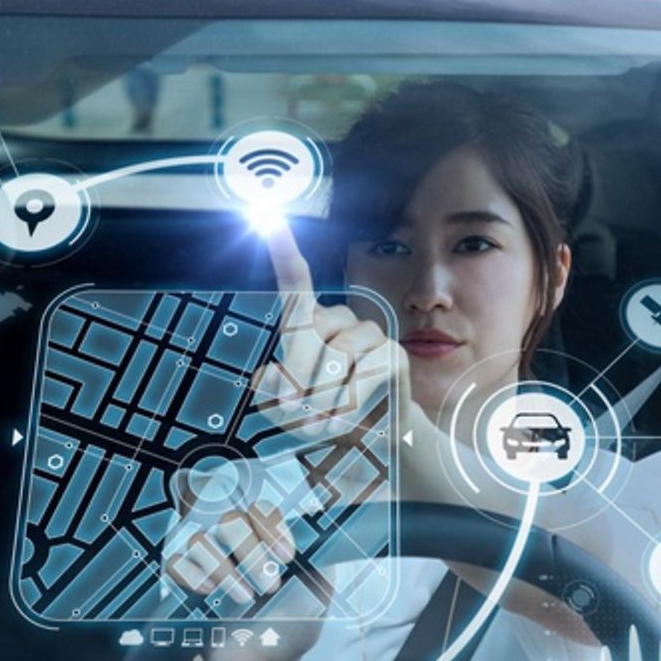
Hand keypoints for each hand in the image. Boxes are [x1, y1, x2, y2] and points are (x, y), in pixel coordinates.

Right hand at [163, 485, 323, 660]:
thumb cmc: (289, 636)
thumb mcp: (315, 605)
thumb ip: (320, 571)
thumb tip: (322, 536)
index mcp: (270, 543)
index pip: (263, 511)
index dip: (271, 527)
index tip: (285, 557)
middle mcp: (239, 546)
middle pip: (231, 520)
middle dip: (250, 551)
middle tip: (267, 587)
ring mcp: (211, 563)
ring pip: (201, 539)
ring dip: (221, 567)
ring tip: (241, 598)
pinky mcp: (187, 583)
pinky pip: (176, 562)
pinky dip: (190, 573)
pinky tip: (207, 593)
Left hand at [254, 217, 409, 443]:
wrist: (374, 440)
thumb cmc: (325, 416)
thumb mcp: (287, 411)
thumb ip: (270, 393)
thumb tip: (267, 374)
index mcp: (309, 324)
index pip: (295, 284)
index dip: (283, 252)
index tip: (269, 220)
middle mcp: (338, 319)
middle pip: (305, 335)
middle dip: (296, 379)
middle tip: (295, 415)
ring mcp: (368, 332)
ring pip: (334, 357)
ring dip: (324, 398)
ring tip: (324, 423)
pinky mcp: (393, 353)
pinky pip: (364, 372)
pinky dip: (349, 402)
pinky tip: (346, 419)